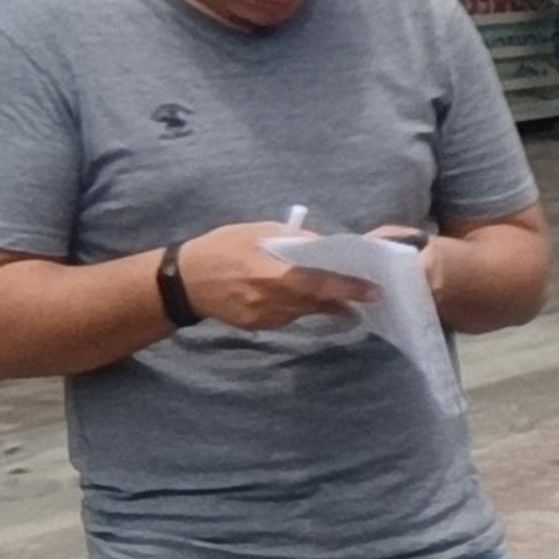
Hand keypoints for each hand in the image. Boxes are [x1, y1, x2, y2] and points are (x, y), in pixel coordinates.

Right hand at [168, 220, 375, 330]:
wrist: (184, 281)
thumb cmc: (222, 247)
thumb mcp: (257, 231)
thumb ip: (293, 239)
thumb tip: (325, 245)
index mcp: (273, 274)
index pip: (319, 284)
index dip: (348, 289)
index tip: (374, 291)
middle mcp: (272, 301)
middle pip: (317, 302)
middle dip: (343, 297)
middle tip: (368, 292)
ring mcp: (266, 318)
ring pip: (305, 311)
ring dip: (322, 302)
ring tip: (340, 293)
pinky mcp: (260, 327)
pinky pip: (289, 316)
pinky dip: (298, 306)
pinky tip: (297, 294)